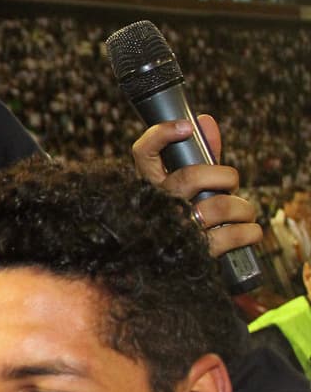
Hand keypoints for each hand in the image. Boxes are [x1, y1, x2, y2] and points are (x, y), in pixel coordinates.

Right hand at [132, 115, 260, 257]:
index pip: (142, 153)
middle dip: (224, 176)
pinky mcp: (194, 254)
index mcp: (149, 187)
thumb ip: (199, 156)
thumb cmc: (182, 221)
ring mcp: (173, 231)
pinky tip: (248, 231)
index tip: (186, 127)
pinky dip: (249, 231)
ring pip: (217, 207)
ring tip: (244, 212)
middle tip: (230, 184)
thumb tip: (205, 121)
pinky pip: (230, 235)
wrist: (170, 270)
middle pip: (190, 177)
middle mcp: (155, 207)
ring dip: (242, 207)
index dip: (161, 135)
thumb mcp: (188, 187)